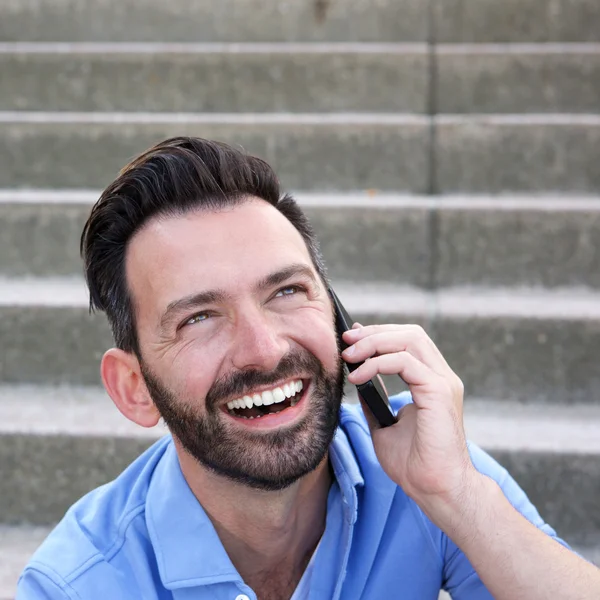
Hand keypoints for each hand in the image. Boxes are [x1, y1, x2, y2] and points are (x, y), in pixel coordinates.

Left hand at [342, 323, 476, 510]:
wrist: (435, 489)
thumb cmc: (414, 464)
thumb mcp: (384, 425)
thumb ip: (375, 400)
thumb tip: (358, 379)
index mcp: (432, 382)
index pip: (408, 342)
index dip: (379, 334)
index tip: (351, 337)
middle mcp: (441, 377)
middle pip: (409, 334)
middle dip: (374, 332)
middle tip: (346, 340)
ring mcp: (443, 382)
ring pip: (409, 340)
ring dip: (374, 342)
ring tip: (349, 356)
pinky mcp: (439, 391)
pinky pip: (406, 363)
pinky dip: (378, 364)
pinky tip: (358, 377)